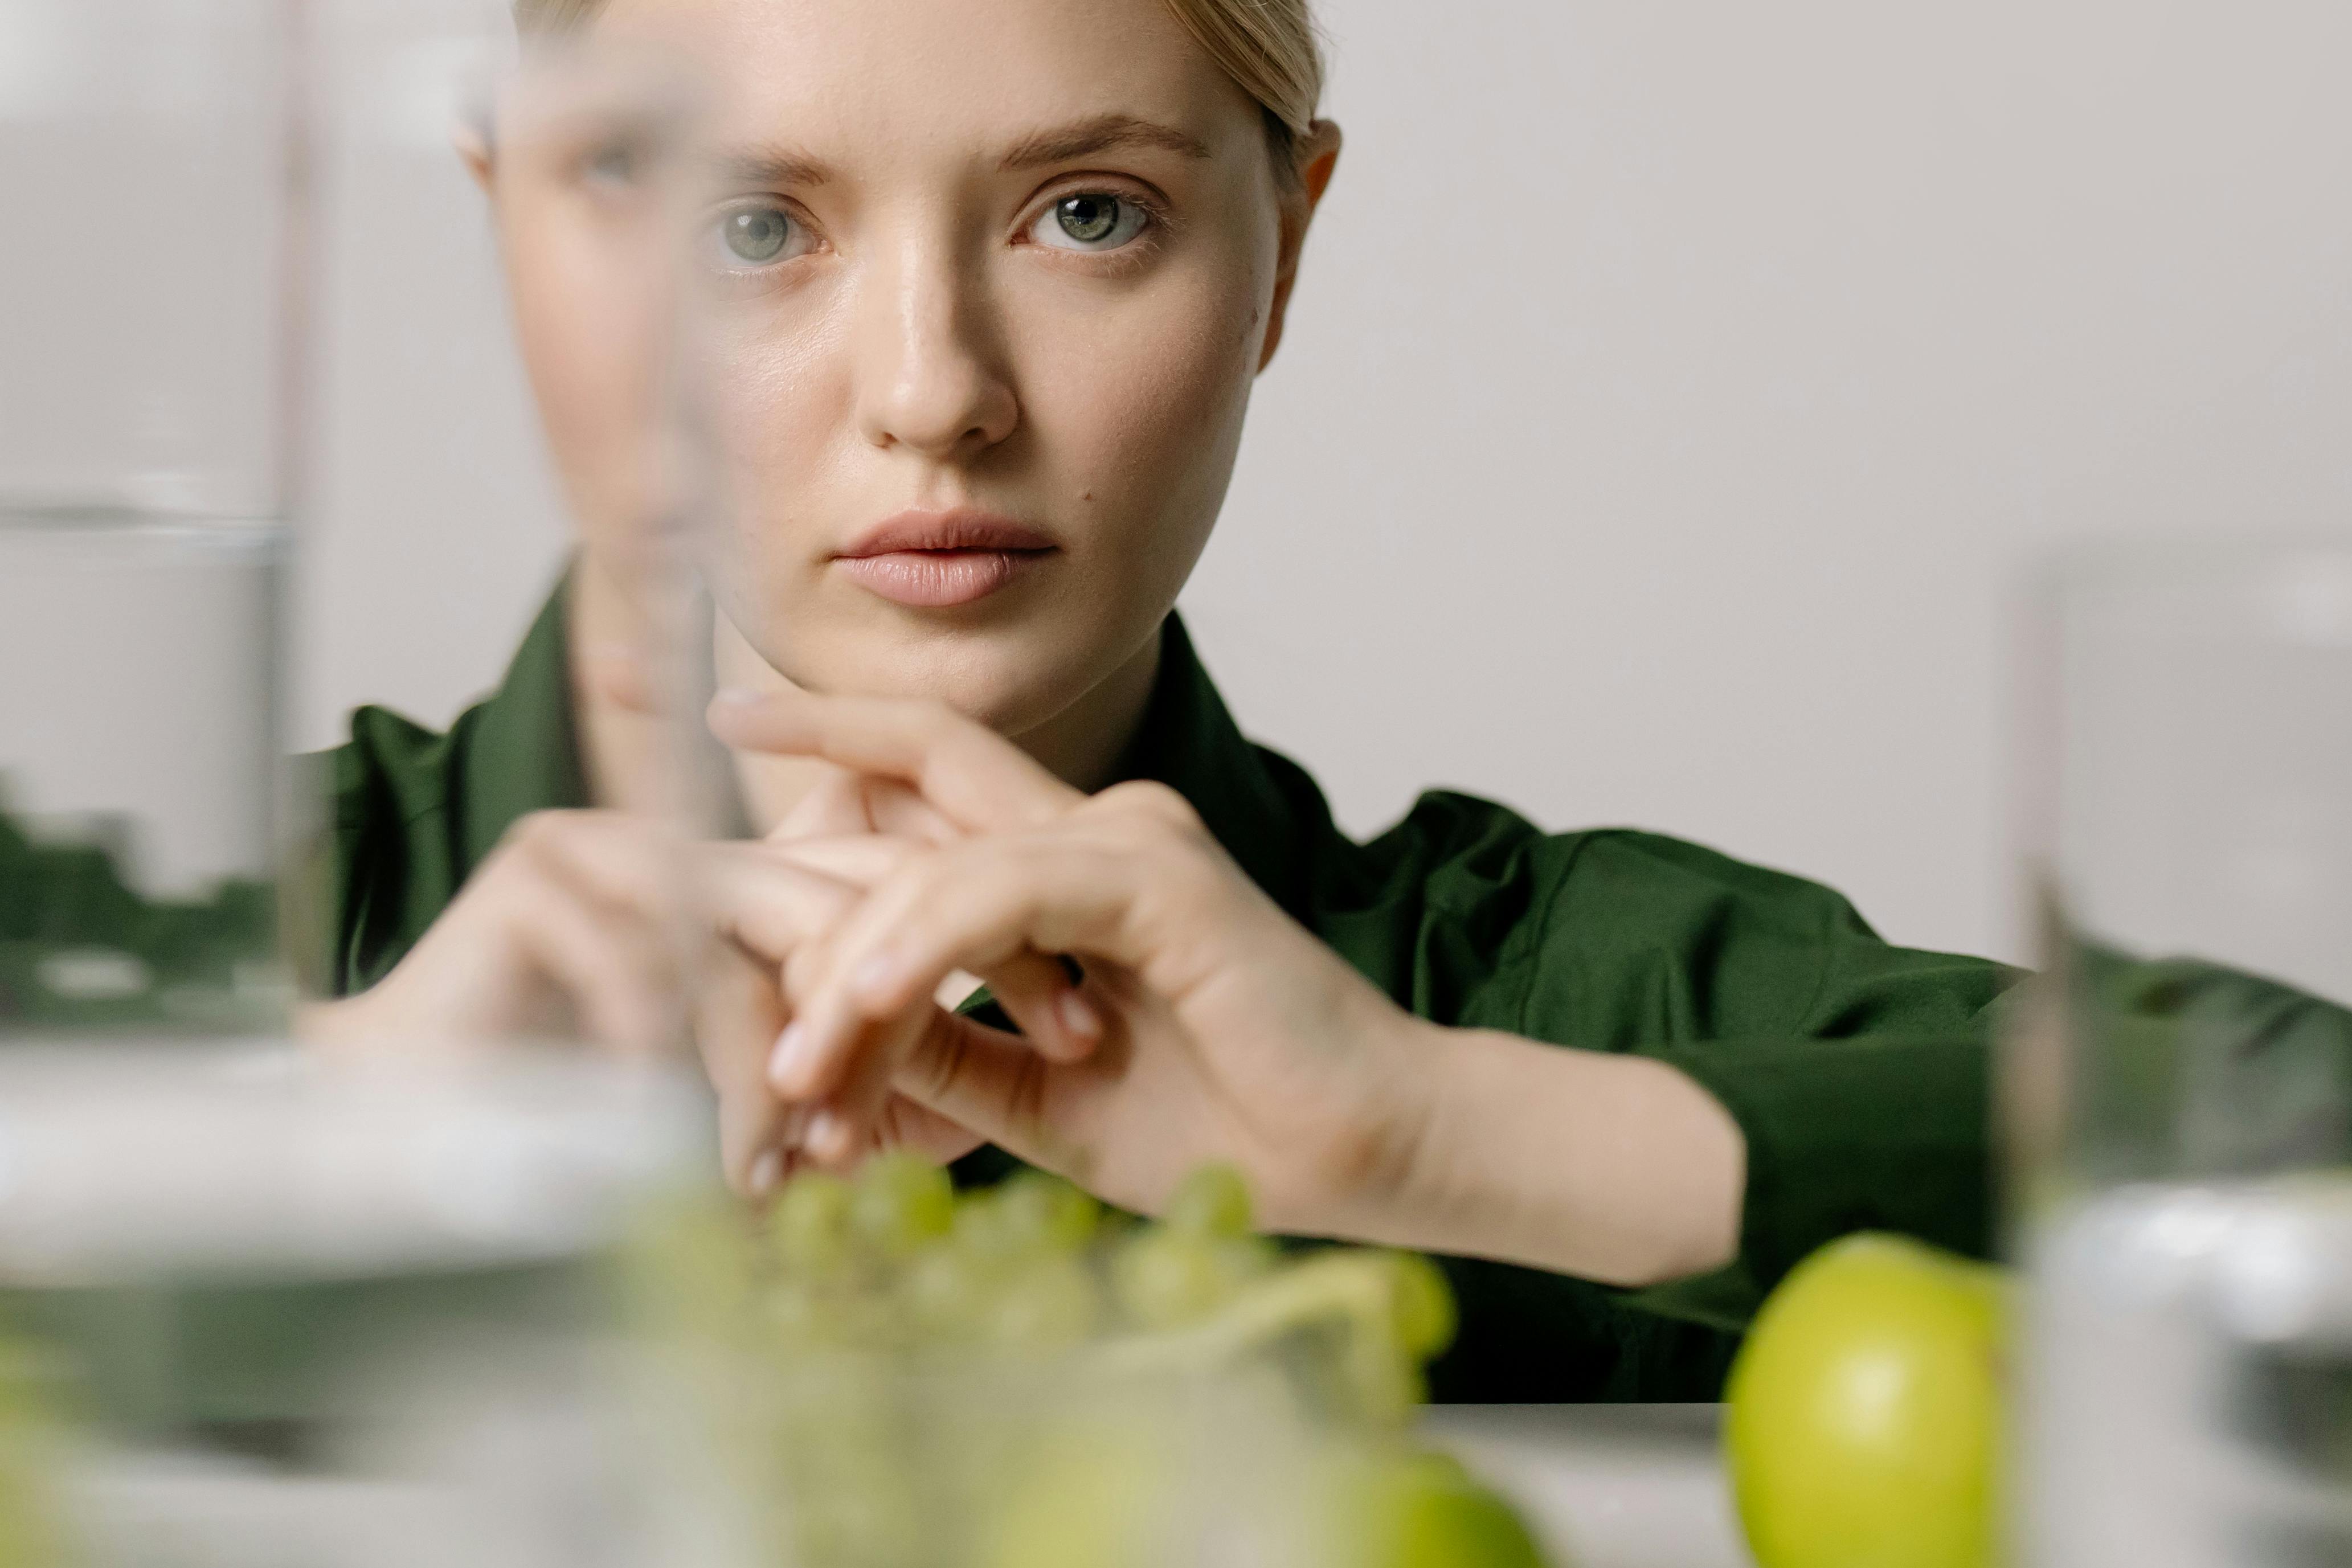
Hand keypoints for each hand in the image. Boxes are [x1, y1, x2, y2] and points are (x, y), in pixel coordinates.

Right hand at [299, 808, 980, 1194]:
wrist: (418, 1148)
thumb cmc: (600, 1133)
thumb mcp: (783, 1096)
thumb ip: (883, 1059)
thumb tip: (1025, 1073)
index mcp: (773, 879)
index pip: (919, 878)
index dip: (1007, 946)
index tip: (1079, 1036)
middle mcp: (715, 843)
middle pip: (866, 891)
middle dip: (926, 1002)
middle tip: (990, 1098)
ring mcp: (638, 841)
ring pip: (778, 931)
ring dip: (809, 1060)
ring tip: (823, 1171)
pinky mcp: (555, 868)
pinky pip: (669, 956)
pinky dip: (706, 1065)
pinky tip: (729, 1163)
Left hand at [709, 690, 1438, 1239]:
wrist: (1366, 1156)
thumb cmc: (1227, 1126)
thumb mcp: (1039, 1098)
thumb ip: (946, 1050)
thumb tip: (830, 1031)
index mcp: (1073, 867)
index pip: (925, 790)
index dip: (830, 759)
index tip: (731, 754)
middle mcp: (1098, 827)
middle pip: (917, 780)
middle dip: (811, 834)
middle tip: (748, 945)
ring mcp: (1129, 839)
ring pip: (937, 866)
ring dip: (852, 972)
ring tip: (799, 1079)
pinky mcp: (1158, 874)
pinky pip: (1003, 891)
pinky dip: (926, 948)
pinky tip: (871, 1008)